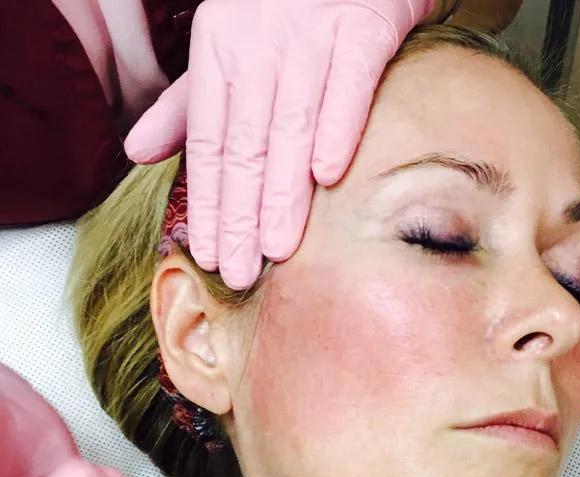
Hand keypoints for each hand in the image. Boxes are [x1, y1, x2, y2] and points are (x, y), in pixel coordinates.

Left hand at [124, 0, 434, 289]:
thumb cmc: (289, 12)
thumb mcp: (228, 47)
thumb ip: (187, 103)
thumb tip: (137, 151)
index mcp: (220, 48)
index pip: (208, 142)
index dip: (206, 201)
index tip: (207, 254)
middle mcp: (260, 40)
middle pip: (244, 144)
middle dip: (238, 214)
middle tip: (238, 270)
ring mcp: (313, 32)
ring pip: (290, 124)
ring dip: (282, 191)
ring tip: (276, 249)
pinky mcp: (365, 24)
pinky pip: (350, 84)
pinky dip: (338, 126)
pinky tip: (328, 176)